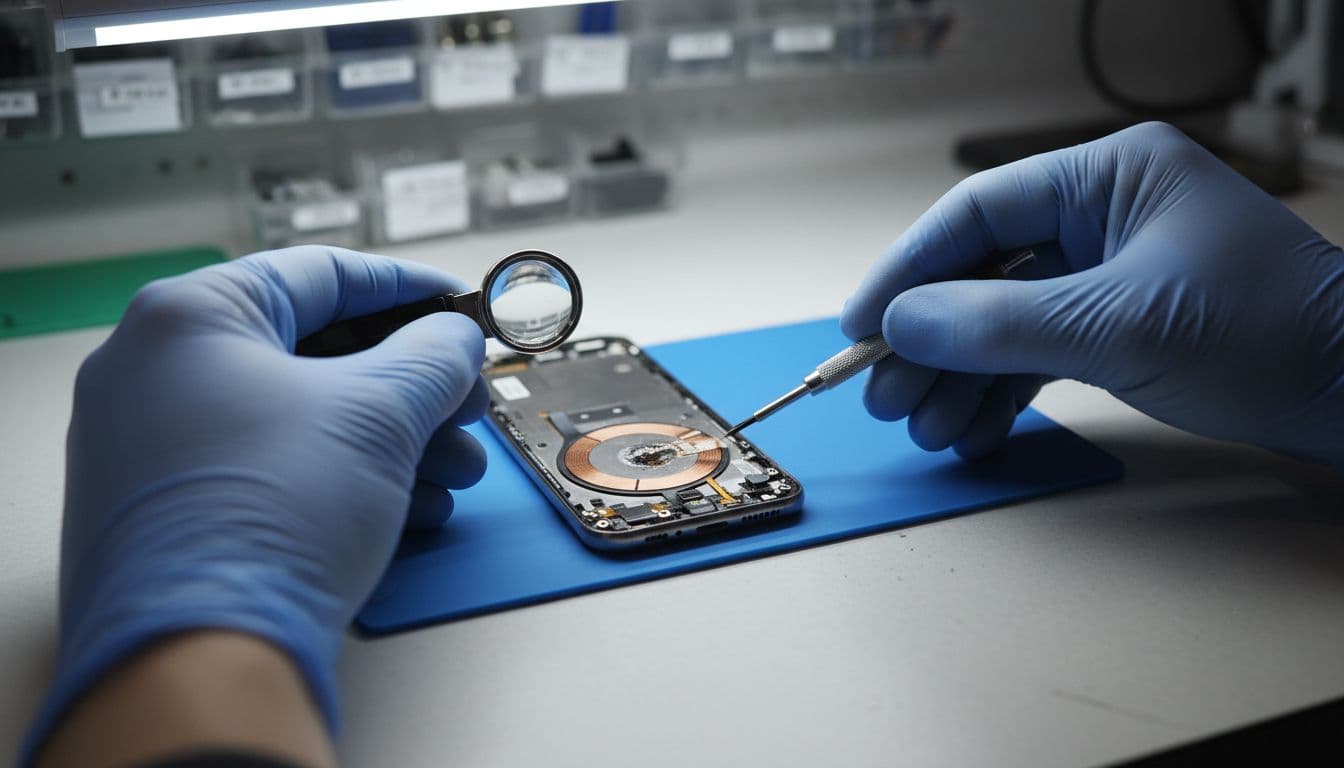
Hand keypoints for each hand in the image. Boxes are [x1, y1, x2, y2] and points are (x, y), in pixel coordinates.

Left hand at [25, 246, 487, 758]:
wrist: (203, 655)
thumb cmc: (279, 509)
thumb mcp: (380, 412)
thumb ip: (433, 356)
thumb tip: (455, 340)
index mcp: (189, 316)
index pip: (323, 272)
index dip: (411, 289)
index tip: (466, 310)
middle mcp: (157, 371)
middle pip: (318, 353)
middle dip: (413, 387)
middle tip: (469, 406)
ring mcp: (157, 446)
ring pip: (302, 419)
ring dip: (395, 442)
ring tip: (455, 475)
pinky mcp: (174, 512)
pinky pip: (274, 469)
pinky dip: (347, 479)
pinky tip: (413, 510)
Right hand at [840, 122, 1343, 467]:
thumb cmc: (1270, 335)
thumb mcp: (1119, 326)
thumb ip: (999, 323)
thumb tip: (901, 324)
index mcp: (1111, 178)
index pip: (978, 212)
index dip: (908, 270)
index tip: (861, 324)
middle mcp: (1107, 215)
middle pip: (983, 270)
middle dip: (931, 338)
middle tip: (884, 393)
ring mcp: (1115, 272)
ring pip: (1006, 318)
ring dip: (960, 375)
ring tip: (925, 427)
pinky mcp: (1125, 324)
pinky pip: (1040, 350)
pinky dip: (1003, 390)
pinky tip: (972, 428)